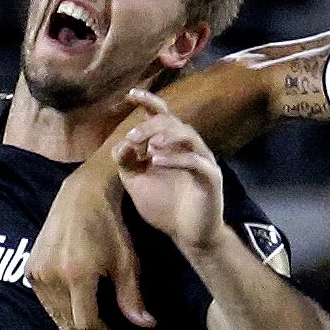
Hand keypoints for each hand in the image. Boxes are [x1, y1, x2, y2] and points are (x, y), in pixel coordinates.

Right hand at [29, 131, 151, 329]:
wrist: (81, 195)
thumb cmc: (110, 226)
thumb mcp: (127, 260)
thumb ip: (132, 296)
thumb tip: (146, 325)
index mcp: (78, 273)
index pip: (86, 321)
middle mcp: (53, 274)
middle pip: (70, 322)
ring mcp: (38, 271)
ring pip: (56, 314)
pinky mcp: (31, 267)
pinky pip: (45, 301)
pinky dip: (58, 315)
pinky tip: (68, 328)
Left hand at [114, 90, 223, 254]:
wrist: (188, 235)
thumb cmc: (164, 206)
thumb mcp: (137, 184)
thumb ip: (127, 164)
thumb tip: (118, 145)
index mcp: (171, 145)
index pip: (162, 115)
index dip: (148, 102)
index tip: (130, 94)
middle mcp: (188, 147)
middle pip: (172, 122)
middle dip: (150, 126)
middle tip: (131, 137)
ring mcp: (202, 160)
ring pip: (188, 135)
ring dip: (166, 136)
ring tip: (149, 146)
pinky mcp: (211, 178)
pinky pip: (196, 162)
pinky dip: (176, 159)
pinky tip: (157, 162)